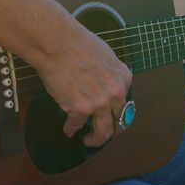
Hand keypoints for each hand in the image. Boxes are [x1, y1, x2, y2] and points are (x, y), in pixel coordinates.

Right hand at [37, 18, 132, 147]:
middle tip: (104, 135)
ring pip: (104, 132)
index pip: (126, 104)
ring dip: (96, 140)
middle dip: (112, 132)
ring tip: (89, 141)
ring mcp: (99, 103)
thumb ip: (110, 74)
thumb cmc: (77, 44)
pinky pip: (75, 126)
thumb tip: (107, 83)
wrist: (58, 43)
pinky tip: (67, 129)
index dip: (117, 114)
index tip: (111, 117)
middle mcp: (115, 93)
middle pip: (119, 122)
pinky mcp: (80, 110)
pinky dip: (70, 129)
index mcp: (123, 79)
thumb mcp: (105, 56)